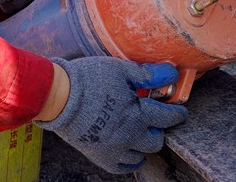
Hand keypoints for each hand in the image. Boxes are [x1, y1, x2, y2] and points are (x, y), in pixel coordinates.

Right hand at [36, 57, 186, 173]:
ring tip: (138, 130)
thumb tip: (171, 72)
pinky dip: (131, 157)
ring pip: (143, 154)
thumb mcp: (119, 70)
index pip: (168, 117)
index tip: (178, 110)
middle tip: (153, 118)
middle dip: (159, 128)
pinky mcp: (102, 158)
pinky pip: (126, 166)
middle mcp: (130, 137)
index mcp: (138, 115)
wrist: (57, 97)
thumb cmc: (87, 80)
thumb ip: (147, 74)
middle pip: (158, 140)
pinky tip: (127, 145)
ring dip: (145, 142)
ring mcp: (116, 150)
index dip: (176, 113)